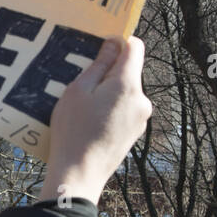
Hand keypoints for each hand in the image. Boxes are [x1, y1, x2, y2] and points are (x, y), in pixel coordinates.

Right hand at [40, 37, 151, 205]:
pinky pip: (124, 109)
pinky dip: (110, 108)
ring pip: (126, 91)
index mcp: (128, 84)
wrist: (80, 174)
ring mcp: (141, 118)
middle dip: (108, 71)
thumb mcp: (78, 90)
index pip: (135, 47)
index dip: (118, 42)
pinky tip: (91, 121)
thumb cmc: (74, 130)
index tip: (99, 48)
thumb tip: (114, 43)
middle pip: (129, 71)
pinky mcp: (136, 132)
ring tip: (83, 105)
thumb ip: (99, 64)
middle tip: (82, 83)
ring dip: (108, 91)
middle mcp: (141, 99)